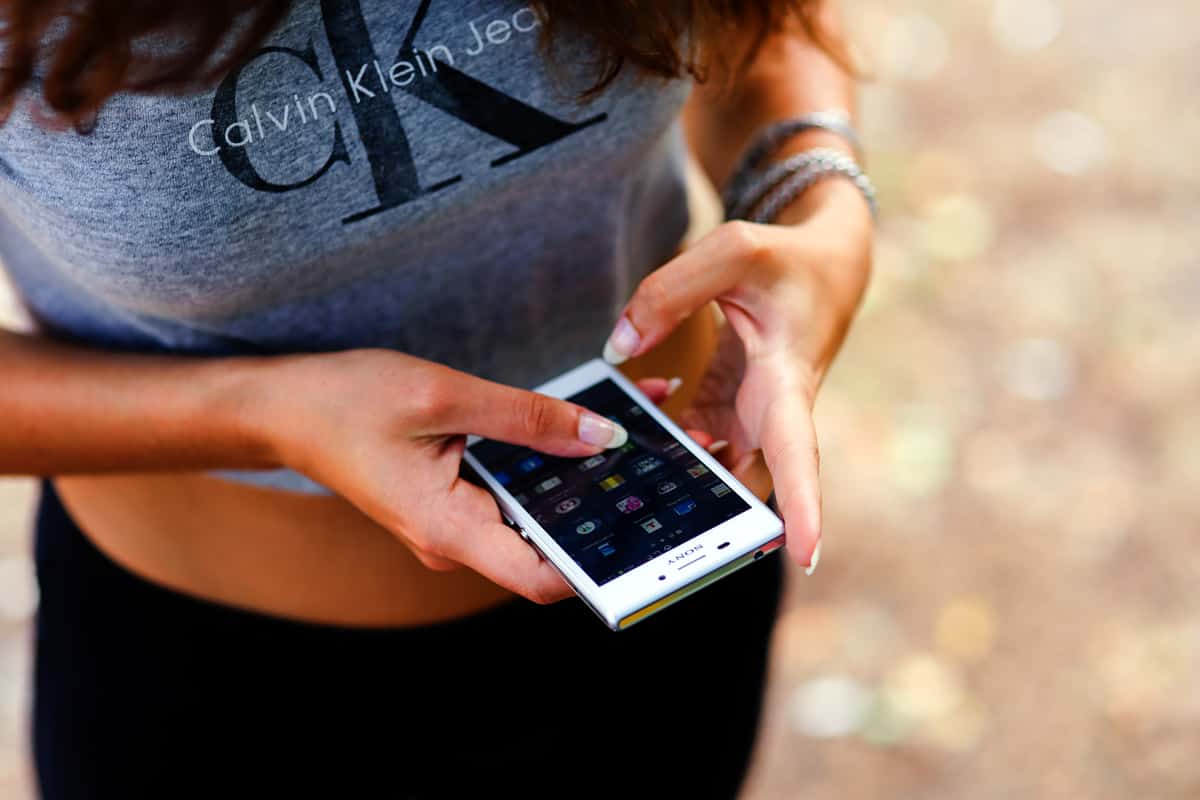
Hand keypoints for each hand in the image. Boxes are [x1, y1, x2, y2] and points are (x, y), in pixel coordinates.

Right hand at [260, 349, 628, 603]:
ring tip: (634, 433)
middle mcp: (455, 541)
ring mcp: (455, 524)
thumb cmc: (345, 402)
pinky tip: (581, 429)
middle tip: (663, 463)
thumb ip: (524, 418)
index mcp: (448, 530)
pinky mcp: (455, 501)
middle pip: (547, 543)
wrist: (285, 409)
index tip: (651, 533)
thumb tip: (599, 438)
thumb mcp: (441, 397)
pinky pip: (513, 494)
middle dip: (605, 507)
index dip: (601, 564)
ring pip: (534, 515)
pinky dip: (548, 465)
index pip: (541, 577)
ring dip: (582, 479)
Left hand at [603, 182, 873, 571]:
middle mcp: (773, 412)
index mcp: (788, 380)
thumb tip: (618, 348)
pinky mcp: (729, 409)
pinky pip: (693, 442)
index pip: (797, 451)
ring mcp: (750, 417)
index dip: (802, 505)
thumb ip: (669, 293)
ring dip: (678, 485)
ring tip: (625, 495)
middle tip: (668, 552)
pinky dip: (663, 445)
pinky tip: (626, 440)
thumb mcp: (734, 251)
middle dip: (716, 521)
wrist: (825, 265)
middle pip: (748, 484)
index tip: (805, 556)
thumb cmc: (787, 260)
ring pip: (715, 470)